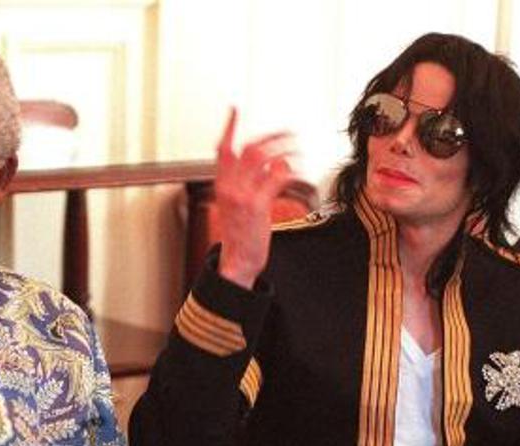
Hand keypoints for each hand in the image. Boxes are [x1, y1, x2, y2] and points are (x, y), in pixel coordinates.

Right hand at [214, 107, 296, 288]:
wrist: (236, 262)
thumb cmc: (240, 237)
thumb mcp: (238, 206)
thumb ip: (252, 183)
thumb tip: (276, 163)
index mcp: (222, 185)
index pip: (222, 149)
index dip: (229, 127)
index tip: (235, 110)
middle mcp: (229, 187)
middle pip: (248, 149)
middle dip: (271, 136)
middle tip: (288, 132)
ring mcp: (242, 195)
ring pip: (263, 159)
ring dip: (283, 149)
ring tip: (297, 147)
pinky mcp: (257, 205)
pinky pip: (274, 178)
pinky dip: (287, 171)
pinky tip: (295, 171)